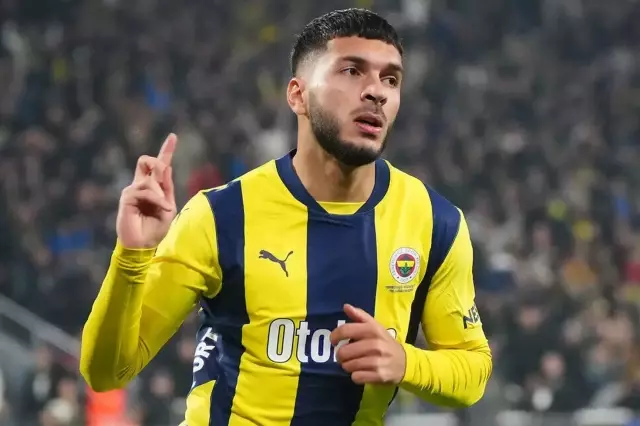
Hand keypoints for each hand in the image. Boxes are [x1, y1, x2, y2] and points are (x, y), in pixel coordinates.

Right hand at [116, 134, 177, 248]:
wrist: (143, 245)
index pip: (159, 166)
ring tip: (163, 207)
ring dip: (160, 193)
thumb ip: (168, 188)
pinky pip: (145, 190)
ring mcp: (132, 190)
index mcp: (153, 187)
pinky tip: (162, 208)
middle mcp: (140, 185)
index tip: (173, 136)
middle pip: (146, 161)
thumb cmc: (156, 229)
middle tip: (164, 176)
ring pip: (149, 179)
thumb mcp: (168, 207)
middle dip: (157, 163)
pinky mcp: (127, 197)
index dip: (166, 150)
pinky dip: (157, 199)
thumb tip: (166, 167)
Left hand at [331, 304, 405, 384]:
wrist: (405, 362)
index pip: (345, 330)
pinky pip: (356, 377)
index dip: (335, 336)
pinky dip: (356, 376)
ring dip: (347, 366)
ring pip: (348, 366)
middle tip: (345, 356)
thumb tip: (346, 306)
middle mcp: (375, 344)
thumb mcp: (375, 327)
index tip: (333, 341)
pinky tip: (362, 372)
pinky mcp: (378, 375)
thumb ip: (360, 316)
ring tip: (354, 363)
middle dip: (340, 355)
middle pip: (343, 352)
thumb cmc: (385, 343)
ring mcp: (377, 361)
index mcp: (372, 330)